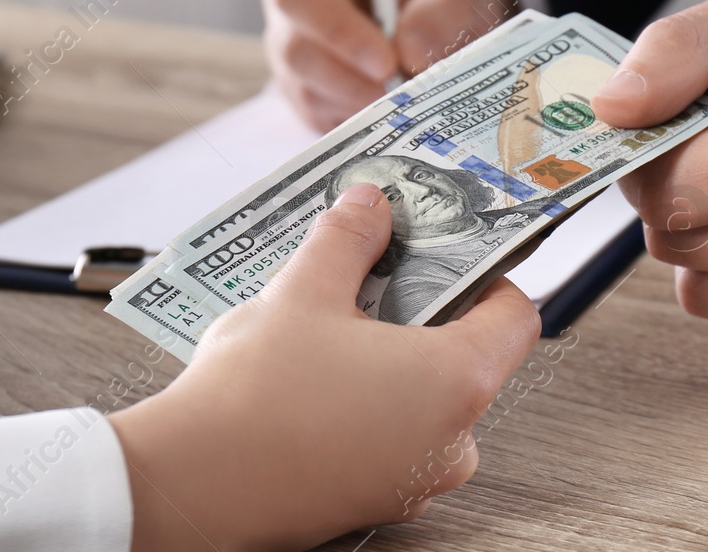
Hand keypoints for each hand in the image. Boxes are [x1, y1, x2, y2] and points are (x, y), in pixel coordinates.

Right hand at [108, 183, 540, 551]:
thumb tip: (370, 207)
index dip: (488, 276)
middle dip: (422, 315)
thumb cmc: (253, 400)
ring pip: (425, 403)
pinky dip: (365, 408)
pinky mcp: (373, 501)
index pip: (516, 317)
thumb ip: (349, 238)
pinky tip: (312, 383)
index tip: (450, 255)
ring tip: (331, 331)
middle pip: (468, 358)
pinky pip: (390, 440)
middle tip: (374, 282)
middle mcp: (450, 440)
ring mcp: (413, 480)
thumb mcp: (303, 289)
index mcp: (456, 381)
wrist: (191, 488)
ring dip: (389, 363)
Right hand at [263, 0, 515, 130]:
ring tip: (408, 102)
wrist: (441, 18)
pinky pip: (320, 120)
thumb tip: (411, 51)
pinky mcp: (305, 93)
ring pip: (307, 91)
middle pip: (296, 51)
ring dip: (361, 106)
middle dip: (352, 81)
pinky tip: (394, 114)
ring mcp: (291, 52)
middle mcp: (293, 4)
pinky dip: (360, 126)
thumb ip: (445, 6)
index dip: (336, 31)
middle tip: (402, 95)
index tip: (385, 62)